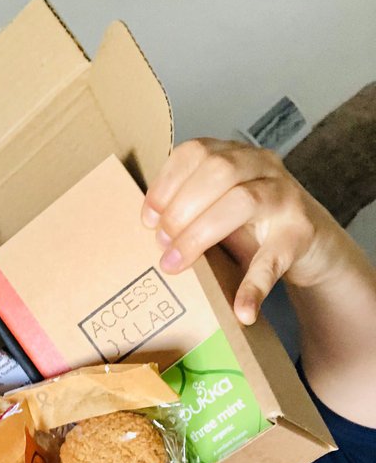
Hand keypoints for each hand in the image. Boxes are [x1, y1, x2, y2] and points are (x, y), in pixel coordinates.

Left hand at [141, 138, 340, 324]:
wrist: (314, 245)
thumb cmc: (255, 224)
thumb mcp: (219, 206)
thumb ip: (190, 206)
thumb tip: (149, 226)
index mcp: (236, 156)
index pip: (196, 152)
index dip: (165, 184)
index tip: (148, 218)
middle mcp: (263, 166)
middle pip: (217, 171)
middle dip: (181, 209)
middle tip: (162, 243)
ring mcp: (286, 197)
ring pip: (243, 201)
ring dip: (201, 234)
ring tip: (177, 262)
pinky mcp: (302, 233)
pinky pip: (274, 258)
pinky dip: (254, 286)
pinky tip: (242, 309)